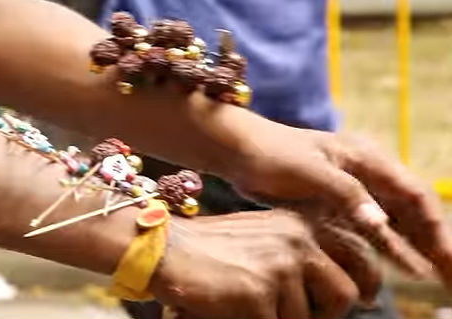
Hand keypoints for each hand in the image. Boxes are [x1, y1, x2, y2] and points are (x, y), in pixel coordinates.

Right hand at [150, 210, 364, 318]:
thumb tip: (348, 286)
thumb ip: (301, 251)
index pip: (358, 252)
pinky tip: (235, 307)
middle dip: (330, 314)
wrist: (165, 249)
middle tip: (307, 316)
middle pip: (346, 294)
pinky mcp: (260, 293)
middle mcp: (297, 240)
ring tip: (252, 304)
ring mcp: (280, 266)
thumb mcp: (264, 237)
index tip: (366, 298)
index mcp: (300, 222)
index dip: (367, 281)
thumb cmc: (211, 249)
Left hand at [230, 123, 450, 285]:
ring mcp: (352, 191)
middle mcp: (367, 174)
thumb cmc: (271, 154)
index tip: (444, 255)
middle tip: (450, 274)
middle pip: (412, 211)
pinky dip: (389, 247)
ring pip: (395, 222)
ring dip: (416, 247)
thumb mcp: (309, 171)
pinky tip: (404, 268)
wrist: (238, 152)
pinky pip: (371, 229)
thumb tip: (381, 223)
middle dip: (434, 240)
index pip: (415, 194)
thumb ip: (346, 195)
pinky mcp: (336, 205)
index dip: (435, 226)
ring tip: (436, 276)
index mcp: (367, 159)